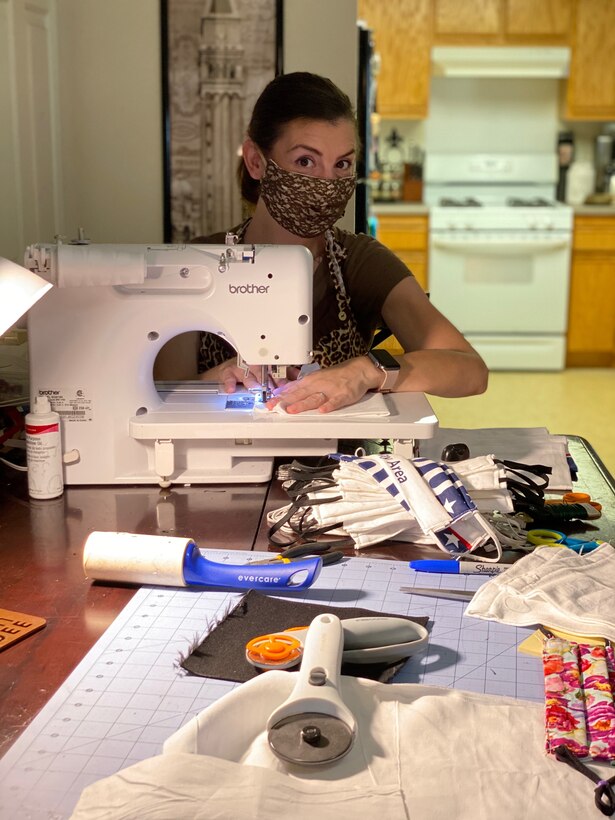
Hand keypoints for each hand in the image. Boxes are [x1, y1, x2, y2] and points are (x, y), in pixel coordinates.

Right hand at [200, 359, 296, 392]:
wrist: (230, 369)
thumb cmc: (253, 369)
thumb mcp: (269, 369)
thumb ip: (285, 373)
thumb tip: (297, 377)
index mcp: (265, 363)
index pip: (275, 370)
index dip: (281, 378)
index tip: (286, 386)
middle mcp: (253, 364)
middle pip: (262, 372)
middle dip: (268, 382)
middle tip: (273, 390)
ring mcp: (241, 368)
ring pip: (247, 375)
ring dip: (252, 383)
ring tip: (255, 389)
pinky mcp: (228, 372)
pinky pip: (228, 377)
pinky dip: (230, 383)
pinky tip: (231, 389)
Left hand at [266, 356, 380, 413]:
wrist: (358, 370)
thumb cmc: (337, 376)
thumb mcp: (317, 377)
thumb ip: (302, 386)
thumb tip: (285, 391)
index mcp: (311, 380)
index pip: (292, 389)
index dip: (280, 396)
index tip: (270, 402)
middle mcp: (318, 384)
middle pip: (300, 394)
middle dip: (286, 401)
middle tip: (275, 407)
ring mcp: (330, 390)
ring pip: (314, 398)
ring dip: (302, 404)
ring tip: (292, 410)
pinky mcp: (343, 395)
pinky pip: (335, 401)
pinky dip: (328, 406)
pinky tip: (322, 410)